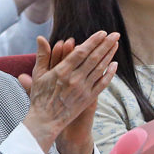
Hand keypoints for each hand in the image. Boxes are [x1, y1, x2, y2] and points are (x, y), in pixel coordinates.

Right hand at [20, 32, 118, 150]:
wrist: (46, 121)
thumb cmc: (40, 97)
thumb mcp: (38, 75)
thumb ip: (42, 55)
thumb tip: (40, 38)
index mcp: (61, 72)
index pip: (81, 52)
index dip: (93, 42)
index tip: (102, 33)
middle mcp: (74, 79)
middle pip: (94, 58)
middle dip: (105, 45)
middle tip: (115, 34)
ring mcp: (83, 89)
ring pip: (99, 69)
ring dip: (109, 55)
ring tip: (115, 44)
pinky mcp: (88, 99)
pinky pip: (102, 84)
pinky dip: (109, 74)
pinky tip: (114, 64)